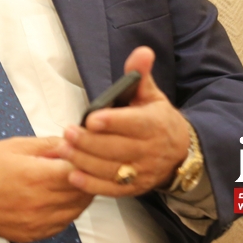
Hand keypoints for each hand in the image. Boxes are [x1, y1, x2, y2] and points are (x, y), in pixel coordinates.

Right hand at [0, 136, 93, 242]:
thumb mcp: (16, 145)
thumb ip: (49, 145)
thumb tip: (73, 143)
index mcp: (36, 176)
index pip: (79, 171)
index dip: (86, 160)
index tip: (86, 152)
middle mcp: (39, 203)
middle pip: (82, 191)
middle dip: (87, 176)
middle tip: (84, 164)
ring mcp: (37, 222)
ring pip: (76, 210)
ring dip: (80, 195)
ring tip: (73, 180)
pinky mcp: (33, 234)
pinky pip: (63, 224)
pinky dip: (68, 211)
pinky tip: (61, 198)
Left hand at [58, 46, 189, 195]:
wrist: (179, 152)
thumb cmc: (157, 119)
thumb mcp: (152, 94)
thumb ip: (141, 74)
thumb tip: (142, 51)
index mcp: (155, 124)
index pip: (134, 124)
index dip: (113, 122)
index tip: (91, 119)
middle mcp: (150, 150)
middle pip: (117, 149)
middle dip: (89, 142)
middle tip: (67, 133)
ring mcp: (142, 172)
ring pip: (111, 170)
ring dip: (85, 161)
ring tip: (63, 150)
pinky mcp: (135, 188)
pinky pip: (112, 190)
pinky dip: (92, 185)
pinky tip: (73, 175)